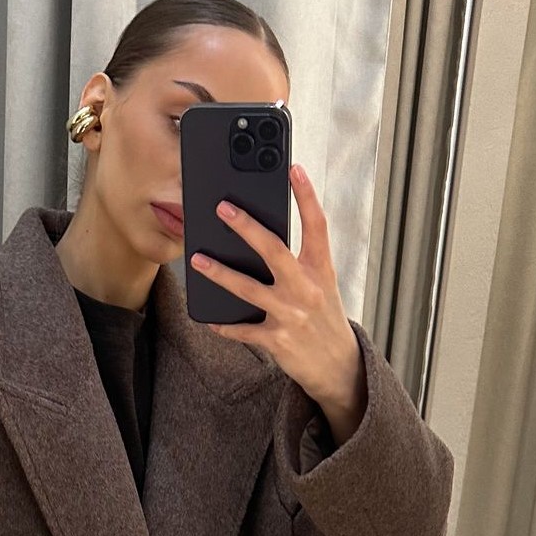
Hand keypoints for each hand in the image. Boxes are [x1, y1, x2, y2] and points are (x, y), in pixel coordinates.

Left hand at [189, 165, 366, 443]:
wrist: (338, 366)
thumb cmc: (324, 318)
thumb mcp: (322, 285)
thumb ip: (300, 263)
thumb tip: (262, 240)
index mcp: (321, 270)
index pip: (316, 225)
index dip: (306, 195)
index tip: (293, 169)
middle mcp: (307, 289)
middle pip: (274, 251)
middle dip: (247, 228)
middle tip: (223, 208)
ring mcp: (291, 315)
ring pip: (249, 289)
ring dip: (220, 273)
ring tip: (197, 259)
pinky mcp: (277, 340)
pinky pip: (244, 330)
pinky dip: (225, 325)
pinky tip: (210, 319)